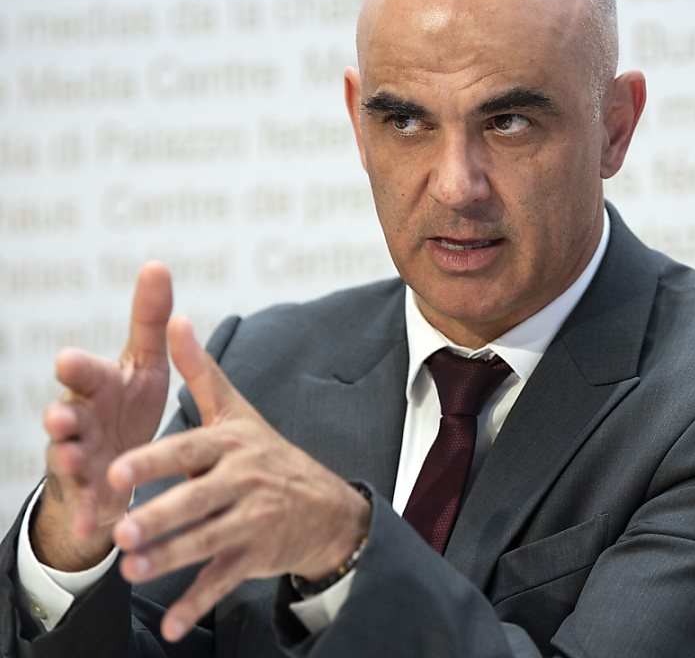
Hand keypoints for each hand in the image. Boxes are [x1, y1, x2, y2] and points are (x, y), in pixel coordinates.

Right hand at [32, 262, 172, 570]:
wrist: (117, 462)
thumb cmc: (127, 402)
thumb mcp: (143, 363)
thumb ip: (149, 320)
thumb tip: (157, 264)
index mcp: (98, 386)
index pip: (85, 372)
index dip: (78, 367)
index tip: (68, 360)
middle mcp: (80, 418)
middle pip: (66, 413)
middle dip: (61, 414)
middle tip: (60, 415)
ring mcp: (78, 456)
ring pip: (67, 456)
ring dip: (69, 458)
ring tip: (74, 459)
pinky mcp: (86, 493)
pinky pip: (84, 504)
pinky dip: (88, 513)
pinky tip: (91, 525)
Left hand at [108, 315, 370, 642]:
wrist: (328, 506)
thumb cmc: (271, 455)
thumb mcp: (239, 411)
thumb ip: (201, 371)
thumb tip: (177, 319)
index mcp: (232, 444)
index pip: (189, 451)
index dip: (154, 461)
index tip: (117, 470)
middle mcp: (244, 481)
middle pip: (197, 500)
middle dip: (160, 517)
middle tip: (123, 531)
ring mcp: (252, 520)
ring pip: (206, 541)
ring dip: (170, 558)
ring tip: (132, 570)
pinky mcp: (256, 555)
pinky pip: (225, 580)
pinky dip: (199, 602)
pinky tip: (174, 623)